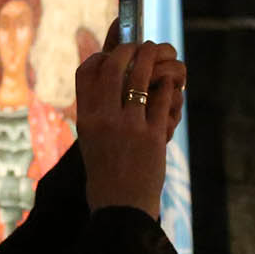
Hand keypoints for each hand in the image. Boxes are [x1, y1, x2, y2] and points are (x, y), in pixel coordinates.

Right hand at [76, 33, 181, 215]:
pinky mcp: (153, 135)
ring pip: (140, 77)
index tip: (109, 55)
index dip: (99, 57)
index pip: (87, 73)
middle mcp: (104, 119)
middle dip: (127, 50)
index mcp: (86, 119)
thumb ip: (96, 113)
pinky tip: (168, 82)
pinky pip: (161, 98)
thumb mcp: (90, 141)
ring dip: (149, 58)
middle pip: (114, 67)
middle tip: (136, 46)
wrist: (121, 207)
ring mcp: (130, 126)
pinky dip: (166, 85)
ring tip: (154, 52)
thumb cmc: (105, 174)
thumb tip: (107, 83)